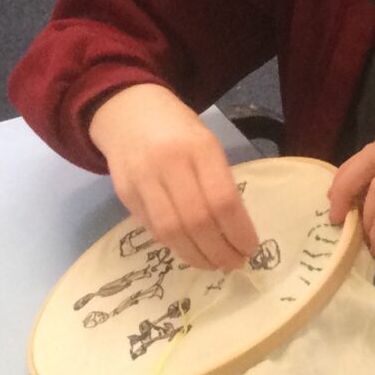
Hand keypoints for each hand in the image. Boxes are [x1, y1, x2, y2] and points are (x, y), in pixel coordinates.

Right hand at [87, 83, 259, 268]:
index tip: (250, 249)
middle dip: (219, 251)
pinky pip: (153, 228)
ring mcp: (142, 179)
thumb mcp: (207, 145)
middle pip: (196, 221)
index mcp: (199, 147)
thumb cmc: (178, 131)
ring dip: (196, 256)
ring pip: (171, 231)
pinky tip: (190, 249)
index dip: (239, 232)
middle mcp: (168, 163)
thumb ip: (220, 182)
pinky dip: (175, 245)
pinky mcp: (124, 193)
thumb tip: (236, 232)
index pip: (223, 200)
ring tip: (214, 264)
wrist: (126, 111)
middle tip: (234, 263)